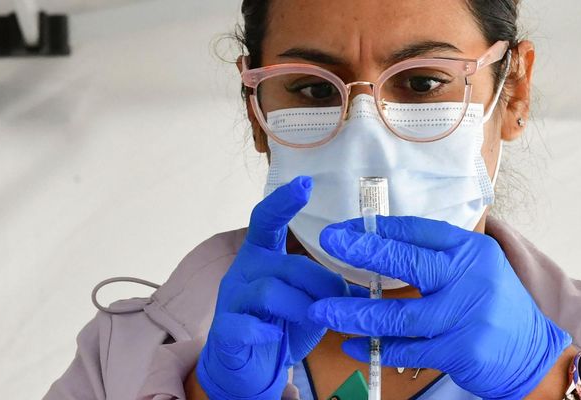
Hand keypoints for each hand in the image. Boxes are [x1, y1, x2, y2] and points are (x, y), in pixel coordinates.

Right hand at [195, 176, 350, 398]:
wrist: (247, 369)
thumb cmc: (281, 327)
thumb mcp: (310, 303)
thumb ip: (327, 290)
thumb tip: (356, 287)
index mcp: (262, 256)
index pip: (267, 220)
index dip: (283, 201)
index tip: (305, 183)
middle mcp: (244, 271)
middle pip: (287, 265)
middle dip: (320, 285)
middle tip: (339, 303)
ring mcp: (230, 300)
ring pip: (269, 292)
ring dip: (299, 307)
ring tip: (311, 321)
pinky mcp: (224, 331)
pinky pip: (243, 325)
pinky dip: (263, 331)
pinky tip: (274, 337)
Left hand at [308, 216, 571, 399]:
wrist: (532, 353)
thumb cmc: (493, 308)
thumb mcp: (475, 270)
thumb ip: (435, 258)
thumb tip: (378, 242)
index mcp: (472, 251)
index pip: (419, 232)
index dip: (379, 229)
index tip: (344, 229)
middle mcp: (472, 278)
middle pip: (409, 263)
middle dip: (364, 253)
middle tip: (330, 245)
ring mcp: (467, 316)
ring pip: (401, 315)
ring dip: (357, 314)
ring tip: (323, 311)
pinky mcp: (462, 350)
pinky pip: (409, 350)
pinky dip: (377, 349)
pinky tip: (352, 346)